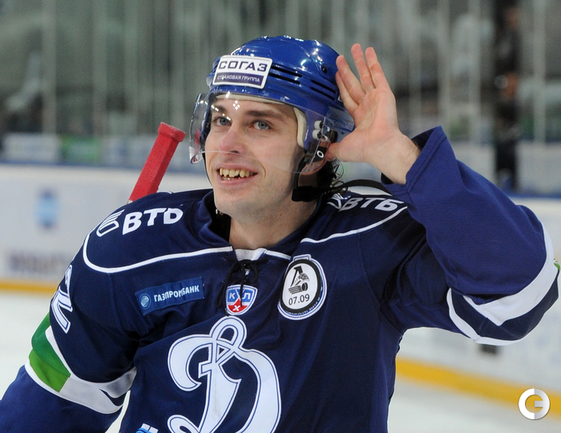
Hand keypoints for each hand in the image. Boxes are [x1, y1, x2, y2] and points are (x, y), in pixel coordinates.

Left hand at [328, 44, 419, 183]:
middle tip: (340, 59)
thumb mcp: (342, 149)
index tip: (337, 76)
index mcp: (360, 117)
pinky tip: (369, 51)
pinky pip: (377, 74)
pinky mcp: (384, 93)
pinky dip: (373, 62)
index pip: (348, 98)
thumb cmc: (365, 149)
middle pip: (355, 84)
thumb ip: (332, 147)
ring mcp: (377, 98)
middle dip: (347, 71)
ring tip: (354, 48)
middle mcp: (369, 106)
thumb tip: (323, 153)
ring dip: (359, 62)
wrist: (380, 146)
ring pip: (365, 75)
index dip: (342, 87)